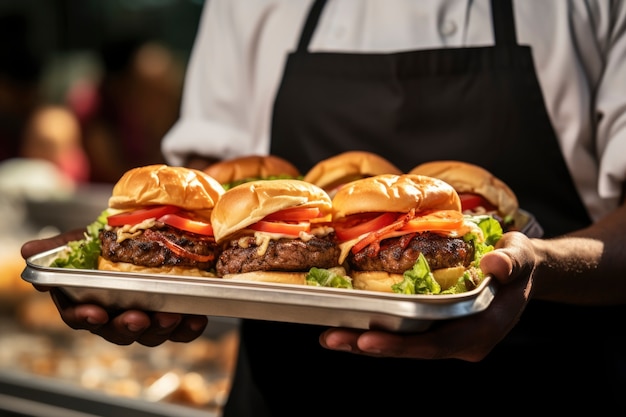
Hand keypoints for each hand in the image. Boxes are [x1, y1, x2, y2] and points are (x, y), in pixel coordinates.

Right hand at [21, 231, 208, 346]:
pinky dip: (188, 328)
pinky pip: (180, 330)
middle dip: (128, 326)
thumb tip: (29, 251)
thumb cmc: (107, 243)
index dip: (86, 318)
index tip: (96, 313)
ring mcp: (145, 316)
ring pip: (150, 334)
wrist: (146, 235)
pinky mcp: (172, 315)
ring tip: (171, 315)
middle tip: (138, 317)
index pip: (80, 317)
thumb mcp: (84, 239)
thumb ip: (61, 247)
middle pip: (118, 332)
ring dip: (160, 328)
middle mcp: (116, 314)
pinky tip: (196, 318)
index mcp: (89, 301)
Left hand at [319, 232, 535, 360]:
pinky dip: (378, 329)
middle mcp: (461, 341)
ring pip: (403, 344)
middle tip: (332, 339)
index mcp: (481, 331)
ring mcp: (447, 337)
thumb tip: (495, 264)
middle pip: (411, 349)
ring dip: (366, 341)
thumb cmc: (517, 263)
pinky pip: (404, 333)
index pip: (436, 344)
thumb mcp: (520, 257)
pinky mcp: (435, 328)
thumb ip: (512, 262)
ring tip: (330, 336)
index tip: (367, 340)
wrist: (516, 270)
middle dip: (371, 346)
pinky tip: (350, 324)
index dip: (401, 344)